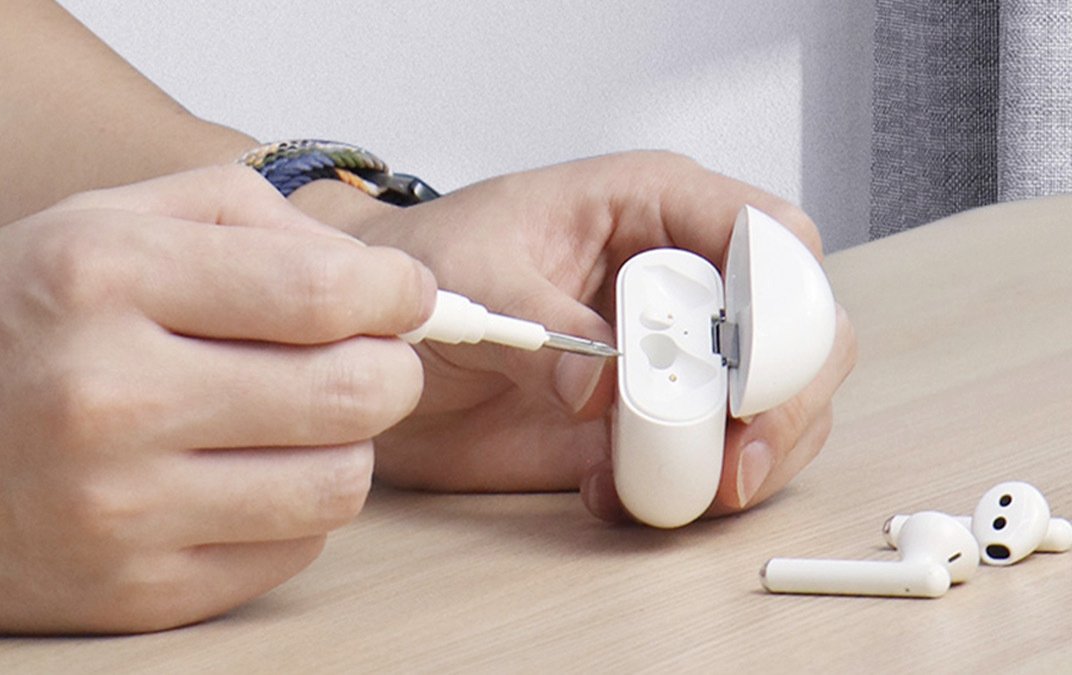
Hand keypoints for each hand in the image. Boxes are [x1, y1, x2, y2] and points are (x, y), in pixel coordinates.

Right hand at [0, 166, 434, 633]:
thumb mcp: (96, 222)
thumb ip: (242, 215)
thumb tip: (371, 272)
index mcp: (105, 279)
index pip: (320, 292)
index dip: (397, 295)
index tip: (405, 297)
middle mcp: (111, 397)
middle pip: (353, 393)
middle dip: (392, 369)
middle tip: (369, 358)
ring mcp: (122, 511)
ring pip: (340, 484)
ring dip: (348, 444)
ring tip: (302, 419)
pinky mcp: (134, 594)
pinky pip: (292, 553)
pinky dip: (294, 510)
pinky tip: (245, 477)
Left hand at [292, 151, 855, 520]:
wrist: (379, 339)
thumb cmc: (433, 266)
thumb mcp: (470, 276)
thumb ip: (540, 326)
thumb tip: (599, 386)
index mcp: (654, 207)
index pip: (770, 235)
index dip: (783, 302)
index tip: (751, 373)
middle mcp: (685, 279)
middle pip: (800, 330)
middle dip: (786, 398)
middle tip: (739, 454)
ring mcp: (678, 355)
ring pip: (774, 405)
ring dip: (748, 457)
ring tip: (679, 488)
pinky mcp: (653, 420)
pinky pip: (710, 460)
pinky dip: (684, 491)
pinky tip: (610, 493)